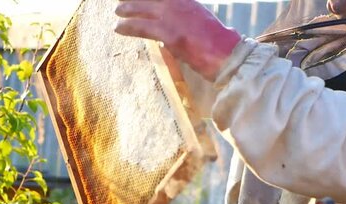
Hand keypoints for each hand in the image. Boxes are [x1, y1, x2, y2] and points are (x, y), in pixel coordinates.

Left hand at [114, 0, 240, 80]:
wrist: (227, 55)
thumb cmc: (217, 45)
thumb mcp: (200, 23)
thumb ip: (184, 19)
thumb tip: (167, 29)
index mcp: (187, 1)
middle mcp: (179, 3)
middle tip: (122, 2)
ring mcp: (173, 16)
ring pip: (142, 7)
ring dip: (127, 9)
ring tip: (118, 12)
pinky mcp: (169, 33)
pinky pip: (141, 26)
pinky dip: (128, 26)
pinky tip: (119, 28)